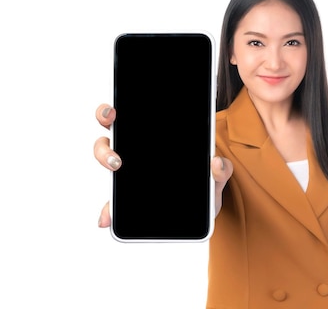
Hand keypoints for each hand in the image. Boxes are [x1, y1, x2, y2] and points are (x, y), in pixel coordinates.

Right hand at [93, 104, 233, 227]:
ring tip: (117, 167)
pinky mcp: (128, 199)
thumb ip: (221, 169)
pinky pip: (112, 203)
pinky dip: (107, 210)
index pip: (131, 115)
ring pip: (107, 158)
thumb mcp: (217, 177)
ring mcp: (130, 173)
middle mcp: (139, 151)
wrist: (204, 213)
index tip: (112, 113)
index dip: (112, 111)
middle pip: (111, 132)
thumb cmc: (206, 187)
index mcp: (158, 139)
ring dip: (105, 159)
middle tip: (118, 151)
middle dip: (105, 132)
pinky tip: (107, 217)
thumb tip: (215, 162)